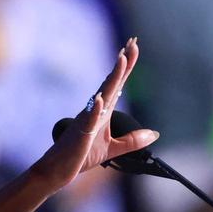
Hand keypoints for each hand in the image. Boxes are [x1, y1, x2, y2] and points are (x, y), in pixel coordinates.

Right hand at [32, 38, 158, 189]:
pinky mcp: (80, 134)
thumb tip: (154, 133)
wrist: (58, 169)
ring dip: (112, 78)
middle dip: (123, 63)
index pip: (117, 85)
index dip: (126, 67)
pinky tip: (100, 99)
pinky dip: (94, 109)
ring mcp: (86, 120)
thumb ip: (132, 141)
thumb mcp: (113, 149)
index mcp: (102, 112)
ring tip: (122, 60)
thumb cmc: (81, 156)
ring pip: (101, 95)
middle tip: (133, 42)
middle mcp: (94, 111)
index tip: (133, 47)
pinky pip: (87, 119)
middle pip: (111, 83)